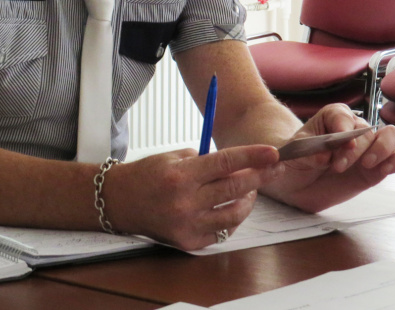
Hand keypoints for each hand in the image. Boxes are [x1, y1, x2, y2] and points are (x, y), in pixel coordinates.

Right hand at [105, 144, 283, 250]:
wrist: (120, 201)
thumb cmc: (148, 174)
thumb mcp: (174, 157)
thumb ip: (205, 161)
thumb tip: (237, 164)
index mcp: (181, 175)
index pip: (225, 163)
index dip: (252, 157)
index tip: (272, 153)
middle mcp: (185, 201)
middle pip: (235, 188)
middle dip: (260, 176)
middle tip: (274, 168)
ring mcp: (187, 224)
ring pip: (234, 214)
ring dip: (248, 200)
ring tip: (251, 189)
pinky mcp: (188, 241)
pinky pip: (221, 231)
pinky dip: (232, 218)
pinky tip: (233, 206)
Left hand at [262, 104, 394, 213]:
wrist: (297, 183)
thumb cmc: (293, 162)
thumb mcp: (287, 157)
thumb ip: (296, 156)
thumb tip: (314, 156)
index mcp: (330, 118)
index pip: (342, 115)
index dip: (343, 126)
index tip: (338, 140)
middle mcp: (352, 129)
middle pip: (365, 129)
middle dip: (355, 148)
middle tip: (338, 166)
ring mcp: (367, 148)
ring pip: (390, 136)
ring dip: (383, 149)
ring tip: (367, 165)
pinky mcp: (376, 167)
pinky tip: (384, 170)